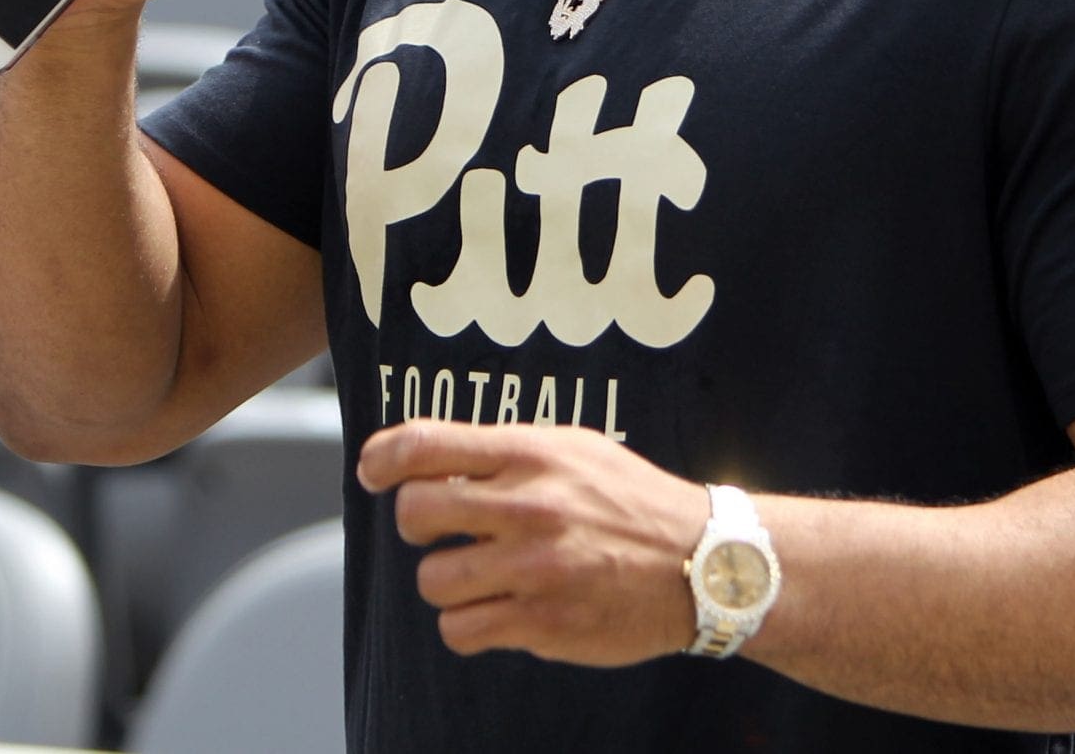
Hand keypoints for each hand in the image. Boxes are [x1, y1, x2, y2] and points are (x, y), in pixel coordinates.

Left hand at [357, 420, 709, 665]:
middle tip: (445, 530)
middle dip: (419, 525)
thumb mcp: (574, 450)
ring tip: (484, 574)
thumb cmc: (630, 500)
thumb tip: (428, 464)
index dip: (382, 458)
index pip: (425, 444)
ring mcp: (534, 569)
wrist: (702, 563)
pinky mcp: (542, 624)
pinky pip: (460, 630)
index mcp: (532, 454)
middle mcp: (528, 507)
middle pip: (414, 515)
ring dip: (448, 580)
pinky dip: (470, 624)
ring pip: (433, 580)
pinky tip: (500, 609)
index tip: (372, 472)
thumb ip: (506, 454)